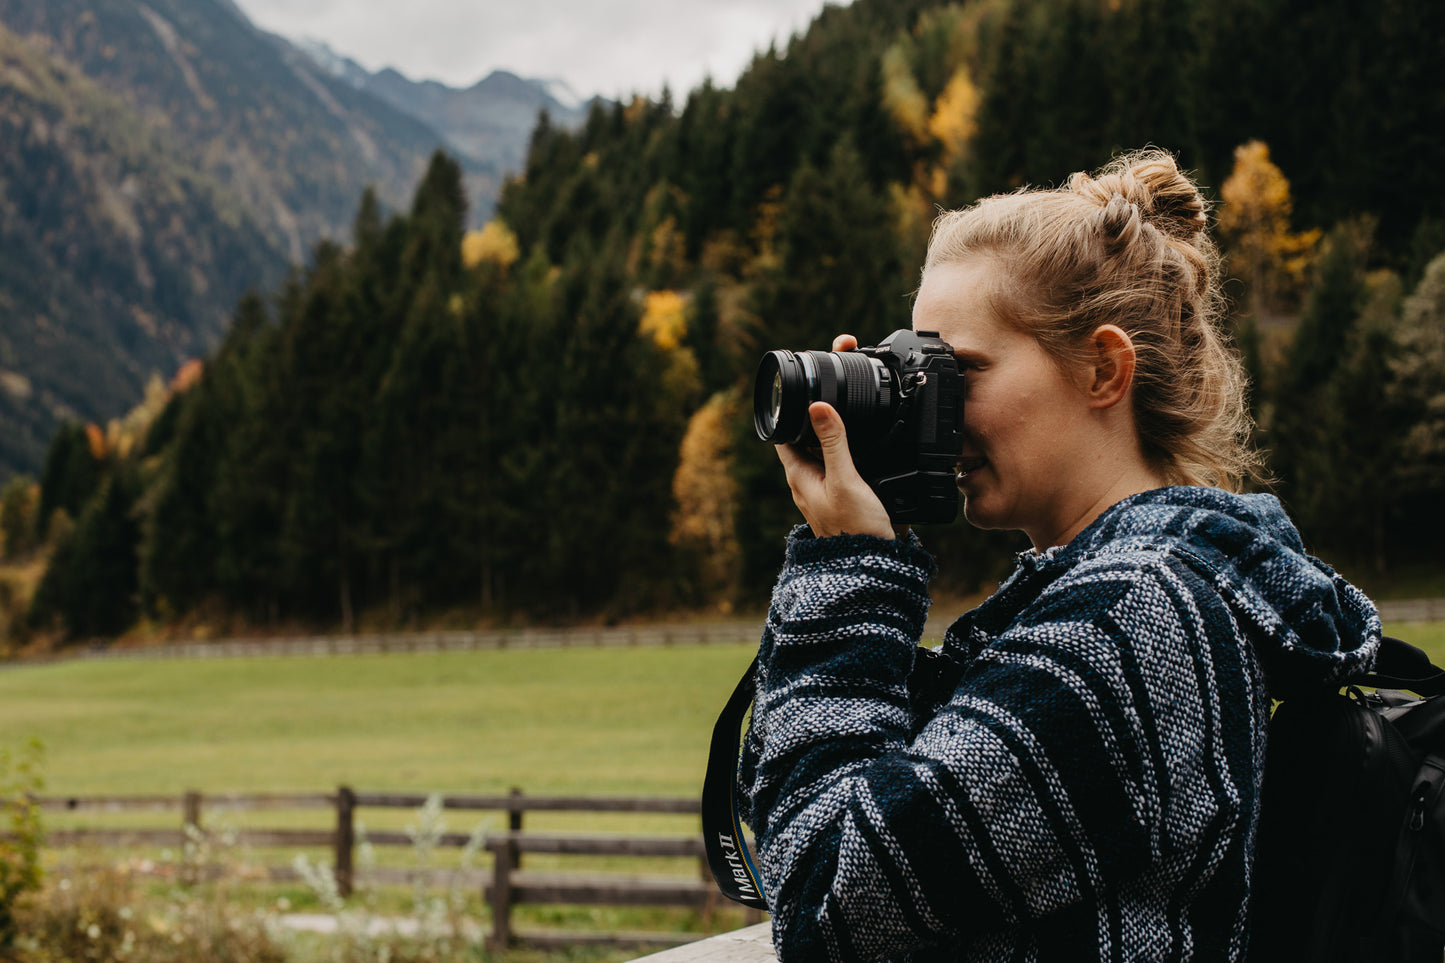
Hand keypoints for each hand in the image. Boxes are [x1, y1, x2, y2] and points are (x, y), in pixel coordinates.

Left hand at [776, 401, 895, 540]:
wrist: (869, 563)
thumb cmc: (854, 527)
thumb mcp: (844, 478)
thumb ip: (833, 441)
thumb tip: (817, 406)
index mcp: (798, 476)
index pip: (783, 438)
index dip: (789, 416)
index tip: (800, 397)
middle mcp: (805, 484)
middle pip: (803, 444)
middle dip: (813, 425)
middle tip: (831, 404)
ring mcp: (820, 493)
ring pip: (820, 457)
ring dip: (829, 441)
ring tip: (846, 424)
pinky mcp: (837, 499)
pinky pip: (834, 470)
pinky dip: (842, 457)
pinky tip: (858, 452)